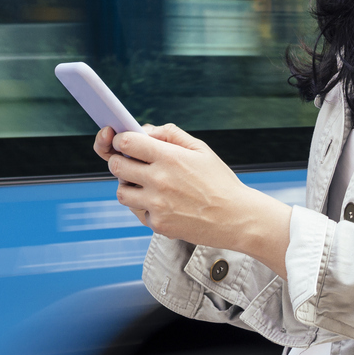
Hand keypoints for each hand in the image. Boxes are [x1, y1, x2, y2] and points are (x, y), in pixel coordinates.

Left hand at [92, 123, 291, 276]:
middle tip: (131, 162)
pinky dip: (145, 206)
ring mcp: (157, 204)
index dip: (121, 140)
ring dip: (128, 185)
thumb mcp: (201, 149)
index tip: (124, 143)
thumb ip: (171, 134)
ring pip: (121, 191)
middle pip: (117, 166)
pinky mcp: (158, 224)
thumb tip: (146, 130)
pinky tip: (162, 203)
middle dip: (120, 161)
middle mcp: (160, 180)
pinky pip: (137, 211)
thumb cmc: (219, 182)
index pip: (127, 142)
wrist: (236, 218)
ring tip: (145, 184)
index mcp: (170, 157)